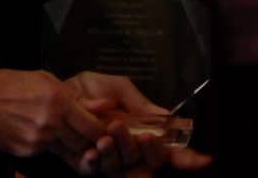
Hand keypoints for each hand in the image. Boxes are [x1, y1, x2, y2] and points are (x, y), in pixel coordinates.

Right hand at [0, 68, 108, 169]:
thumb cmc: (8, 84)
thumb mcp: (45, 79)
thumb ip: (76, 96)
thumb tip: (102, 105)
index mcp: (58, 101)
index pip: (93, 127)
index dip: (100, 130)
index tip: (101, 127)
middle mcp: (50, 124)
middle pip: (83, 143)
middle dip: (88, 140)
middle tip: (85, 131)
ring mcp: (38, 141)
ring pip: (67, 150)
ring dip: (69, 143)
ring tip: (60, 128)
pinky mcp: (26, 152)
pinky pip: (47, 152)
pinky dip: (49, 145)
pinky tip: (39, 130)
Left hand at [67, 73, 209, 174]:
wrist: (55, 95)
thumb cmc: (86, 90)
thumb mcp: (115, 87)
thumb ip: (139, 102)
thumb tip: (166, 116)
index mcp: (140, 130)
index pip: (168, 147)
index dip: (187, 156)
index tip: (203, 159)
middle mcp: (127, 148)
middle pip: (150, 159)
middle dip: (147, 147)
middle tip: (138, 131)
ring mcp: (109, 159)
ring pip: (123, 165)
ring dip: (119, 150)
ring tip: (109, 132)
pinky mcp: (88, 165)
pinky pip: (96, 170)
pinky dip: (97, 160)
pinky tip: (93, 150)